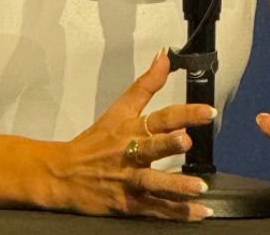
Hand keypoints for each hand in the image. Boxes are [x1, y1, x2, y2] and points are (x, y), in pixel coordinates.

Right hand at [51, 49, 217, 220]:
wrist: (62, 174)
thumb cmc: (93, 142)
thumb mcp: (118, 109)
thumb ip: (146, 84)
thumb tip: (164, 56)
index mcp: (130, 128)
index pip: (160, 116)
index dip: (184, 113)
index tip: (207, 111)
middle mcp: (130, 153)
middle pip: (151, 146)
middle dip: (168, 143)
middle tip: (186, 140)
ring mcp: (128, 179)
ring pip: (154, 181)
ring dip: (176, 185)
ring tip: (198, 187)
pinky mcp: (127, 203)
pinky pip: (155, 208)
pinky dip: (177, 212)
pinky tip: (198, 213)